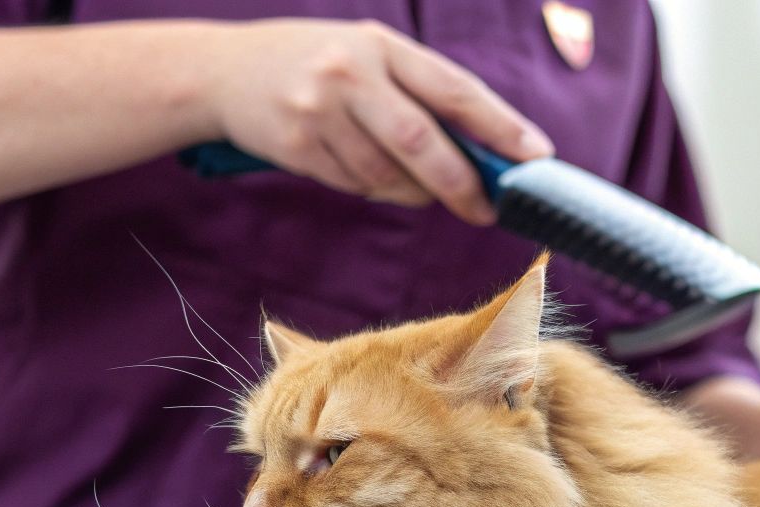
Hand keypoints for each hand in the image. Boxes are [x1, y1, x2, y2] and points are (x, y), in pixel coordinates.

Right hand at [194, 19, 553, 223]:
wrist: (223, 70)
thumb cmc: (316, 63)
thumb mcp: (368, 54)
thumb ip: (419, 92)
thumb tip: (483, 151)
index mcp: (381, 45)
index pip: (453, 90)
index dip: (499, 126)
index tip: (535, 156)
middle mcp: (350, 75)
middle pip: (422, 143)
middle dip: (460, 183)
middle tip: (485, 209)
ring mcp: (318, 112)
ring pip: (387, 176)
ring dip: (412, 191)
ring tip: (413, 182)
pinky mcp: (295, 147)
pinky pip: (354, 185)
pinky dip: (373, 188)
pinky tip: (364, 169)